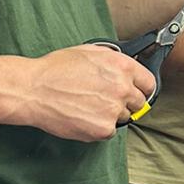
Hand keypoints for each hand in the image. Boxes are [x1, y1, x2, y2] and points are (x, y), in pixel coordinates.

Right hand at [17, 45, 156, 141]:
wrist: (34, 90)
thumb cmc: (56, 69)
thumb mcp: (90, 52)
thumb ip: (113, 60)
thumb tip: (126, 68)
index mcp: (122, 67)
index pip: (149, 83)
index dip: (142, 88)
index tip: (138, 92)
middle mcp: (122, 88)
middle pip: (139, 103)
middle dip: (126, 102)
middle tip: (106, 101)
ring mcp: (114, 110)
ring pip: (123, 118)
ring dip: (110, 115)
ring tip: (87, 106)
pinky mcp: (103, 129)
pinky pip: (109, 132)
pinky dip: (98, 127)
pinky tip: (82, 116)